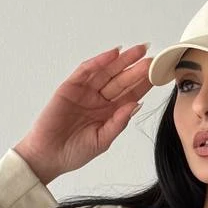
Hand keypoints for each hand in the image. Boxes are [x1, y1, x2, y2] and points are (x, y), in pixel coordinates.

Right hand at [14, 42, 152, 181]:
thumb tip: (137, 104)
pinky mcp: (70, 87)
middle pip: (121, 80)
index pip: (130, 94)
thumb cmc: (74, 152)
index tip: (158, 74)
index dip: (144, 83)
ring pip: (106, 72)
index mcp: (110, 113)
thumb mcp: (103, 140)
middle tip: (152, 58)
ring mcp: (85, 92)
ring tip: (138, 51)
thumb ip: (119, 122)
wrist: (48, 156)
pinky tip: (113, 54)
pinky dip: (99, 61)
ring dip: (122, 60)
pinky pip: (86, 71)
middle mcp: (99, 100)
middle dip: (136, 68)